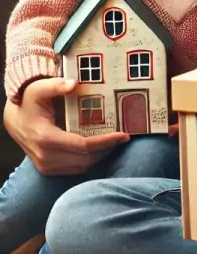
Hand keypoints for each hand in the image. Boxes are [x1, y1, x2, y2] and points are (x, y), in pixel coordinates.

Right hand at [3, 78, 129, 175]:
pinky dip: (90, 160)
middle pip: (86, 160)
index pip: (83, 146)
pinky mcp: (48, 169)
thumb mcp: (39, 89)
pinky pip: (75, 169)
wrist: (14, 119)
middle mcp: (45, 157)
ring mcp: (46, 166)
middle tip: (124, 137)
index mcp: (46, 138)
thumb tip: (74, 84)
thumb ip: (56, 85)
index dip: (106, 141)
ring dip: (101, 156)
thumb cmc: (29, 102)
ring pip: (82, 167)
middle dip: (107, 149)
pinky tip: (101, 148)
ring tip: (115, 142)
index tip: (124, 135)